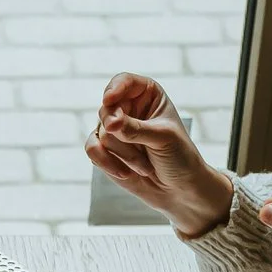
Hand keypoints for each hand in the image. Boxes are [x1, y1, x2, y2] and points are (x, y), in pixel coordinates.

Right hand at [84, 73, 233, 236]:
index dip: (114, 88)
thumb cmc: (179, 157)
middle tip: (141, 146)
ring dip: (123, 154)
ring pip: (101, 133)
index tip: (109, 100)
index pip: (124, 81)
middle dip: (122, 133)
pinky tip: (125, 173)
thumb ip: (135, 129)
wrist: (178, 190)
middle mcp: (128, 108)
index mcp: (147, 95)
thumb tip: (109, 122)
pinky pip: (92, 149)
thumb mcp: (163, 138)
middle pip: (107, 110)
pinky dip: (106, 162)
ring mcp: (114, 129)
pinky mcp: (104, 150)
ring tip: (144, 166)